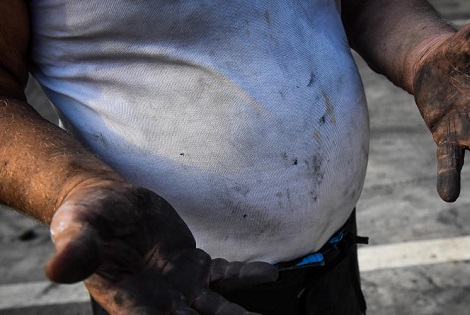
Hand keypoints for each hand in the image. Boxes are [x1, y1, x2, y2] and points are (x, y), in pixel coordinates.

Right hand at [45, 179, 277, 313]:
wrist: (107, 204)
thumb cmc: (86, 219)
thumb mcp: (75, 229)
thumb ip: (75, 250)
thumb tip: (58, 268)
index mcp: (128, 302)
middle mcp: (159, 302)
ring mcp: (181, 286)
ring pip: (216, 309)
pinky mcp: (195, 266)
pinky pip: (226, 275)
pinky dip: (246, 275)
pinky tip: (269, 274)